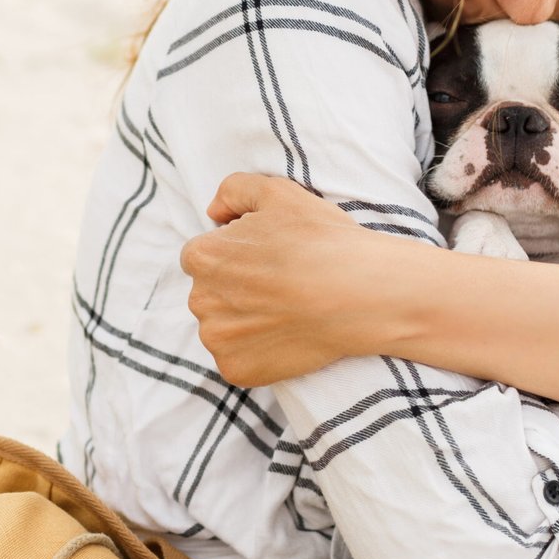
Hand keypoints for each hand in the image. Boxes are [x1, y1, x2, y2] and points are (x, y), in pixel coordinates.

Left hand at [180, 173, 390, 385]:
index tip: (269, 259)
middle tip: (281, 284)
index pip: (206, 255)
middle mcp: (199, 299)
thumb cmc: (319, 240)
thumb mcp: (277, 191)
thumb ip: (234, 190)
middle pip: (212, 293)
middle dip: (238, 288)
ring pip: (223, 327)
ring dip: (245, 321)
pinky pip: (238, 358)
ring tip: (287, 310)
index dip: (239, 255)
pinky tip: (287, 335)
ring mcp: (217, 339)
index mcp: (202, 256)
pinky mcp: (235, 369)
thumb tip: (214, 212)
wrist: (359, 294)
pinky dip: (258, 351)